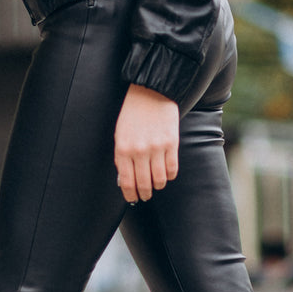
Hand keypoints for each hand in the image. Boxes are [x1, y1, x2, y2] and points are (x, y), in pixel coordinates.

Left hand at [114, 84, 179, 203]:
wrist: (151, 92)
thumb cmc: (133, 113)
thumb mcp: (120, 134)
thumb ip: (122, 156)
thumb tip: (126, 178)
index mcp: (123, 149)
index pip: (127, 181)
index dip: (130, 194)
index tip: (133, 198)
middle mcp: (139, 151)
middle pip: (144, 183)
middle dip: (145, 193)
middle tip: (146, 196)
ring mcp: (156, 148)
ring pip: (159, 179)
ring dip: (158, 185)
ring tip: (157, 184)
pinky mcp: (171, 143)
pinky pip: (172, 169)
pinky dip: (170, 175)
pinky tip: (167, 174)